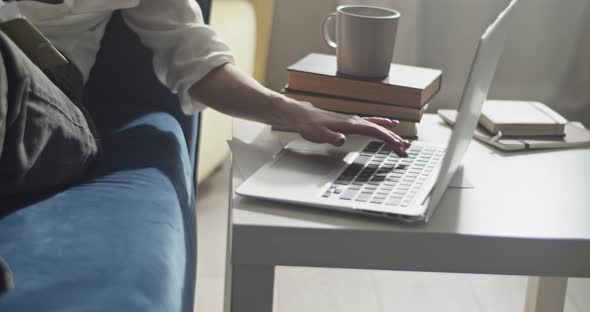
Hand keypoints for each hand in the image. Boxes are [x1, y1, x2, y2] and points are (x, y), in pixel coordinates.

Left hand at [283, 97, 410, 156]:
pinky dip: (383, 124)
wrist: (303, 116)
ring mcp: (354, 120)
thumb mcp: (318, 134)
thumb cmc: (310, 126)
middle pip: (380, 129)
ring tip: (403, 142)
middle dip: (394, 140)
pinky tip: (390, 124)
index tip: (398, 147)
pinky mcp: (352, 122)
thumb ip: (331, 137)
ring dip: (391, 134)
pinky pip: (372, 123)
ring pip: (378, 126)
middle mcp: (355, 120)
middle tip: (405, 151)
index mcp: (351, 124)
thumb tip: (342, 139)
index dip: (388, 139)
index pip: (375, 131)